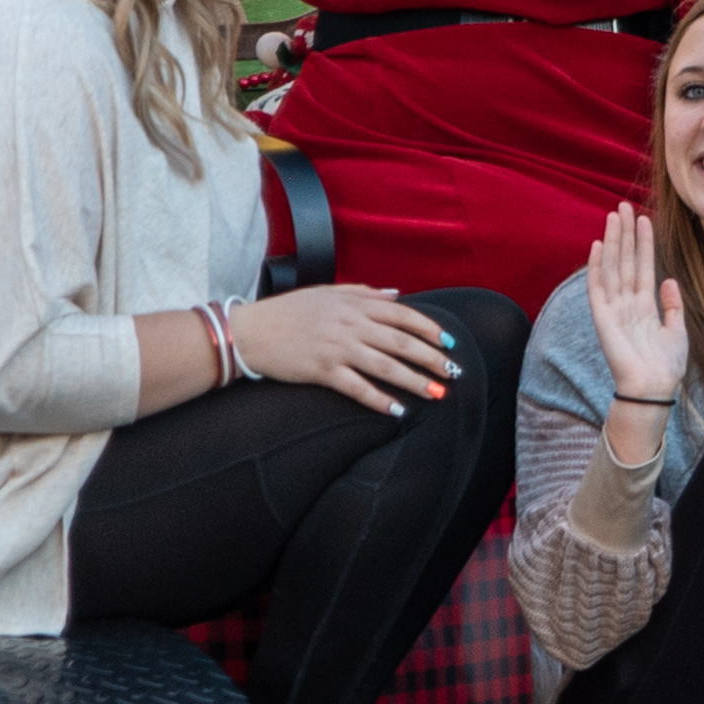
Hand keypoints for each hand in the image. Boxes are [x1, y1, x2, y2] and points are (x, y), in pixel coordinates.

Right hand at [231, 284, 456, 415]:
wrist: (250, 331)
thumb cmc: (288, 310)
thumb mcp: (328, 292)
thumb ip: (364, 293)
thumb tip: (397, 295)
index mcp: (355, 304)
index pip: (404, 316)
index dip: (430, 329)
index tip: (449, 342)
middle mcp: (351, 325)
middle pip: (402, 342)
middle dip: (432, 358)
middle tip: (453, 372)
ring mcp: (338, 348)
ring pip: (386, 366)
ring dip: (414, 381)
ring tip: (436, 393)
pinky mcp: (323, 371)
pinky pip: (358, 388)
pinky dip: (379, 400)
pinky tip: (397, 411)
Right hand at [586, 204, 689, 403]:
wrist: (654, 389)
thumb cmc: (666, 366)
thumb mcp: (677, 330)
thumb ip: (672, 304)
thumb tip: (669, 279)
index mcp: (645, 305)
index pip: (643, 266)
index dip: (643, 242)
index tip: (643, 218)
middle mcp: (627, 303)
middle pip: (625, 261)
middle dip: (624, 234)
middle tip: (622, 206)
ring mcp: (614, 309)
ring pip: (612, 267)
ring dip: (612, 242)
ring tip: (613, 216)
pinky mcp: (603, 319)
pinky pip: (597, 288)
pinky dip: (596, 267)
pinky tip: (597, 246)